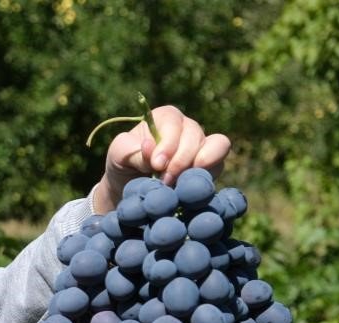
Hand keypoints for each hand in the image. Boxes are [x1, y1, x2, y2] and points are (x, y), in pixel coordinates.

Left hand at [92, 105, 230, 213]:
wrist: (131, 189)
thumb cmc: (123, 165)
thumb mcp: (118, 155)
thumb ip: (132, 150)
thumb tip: (150, 146)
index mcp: (164, 118)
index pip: (174, 123)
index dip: (168, 144)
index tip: (157, 165)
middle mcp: (186, 127)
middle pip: (195, 136)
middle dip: (180, 161)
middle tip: (164, 181)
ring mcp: (201, 145)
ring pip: (215, 146)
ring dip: (197, 167)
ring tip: (178, 184)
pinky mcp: (210, 165)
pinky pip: (220, 164)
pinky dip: (207, 175)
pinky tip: (189, 187)